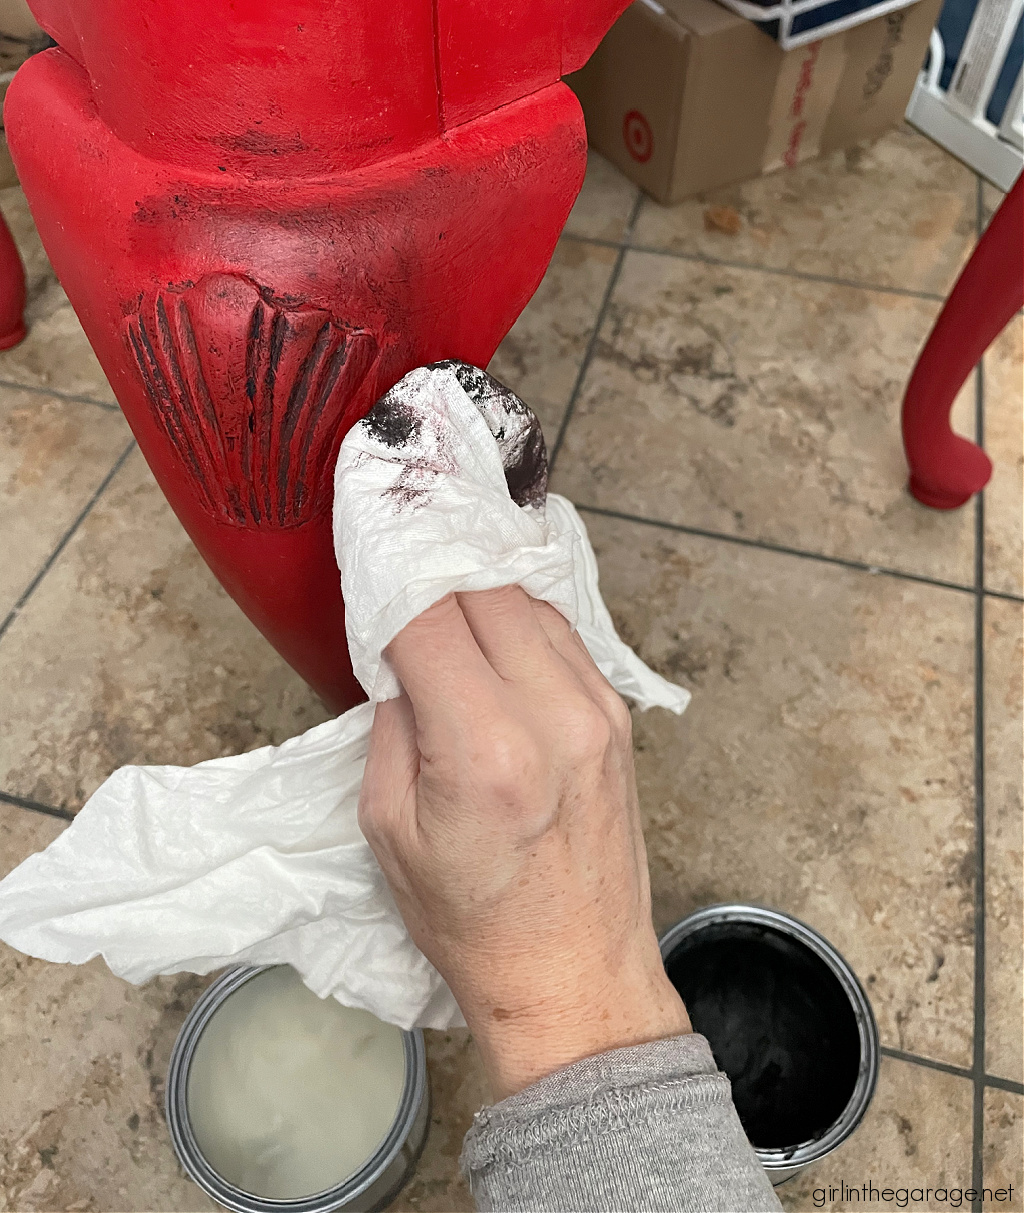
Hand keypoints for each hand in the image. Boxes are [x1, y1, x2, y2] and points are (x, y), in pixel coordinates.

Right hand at [358, 586, 689, 1099]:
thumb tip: (399, 656)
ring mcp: (598, 710)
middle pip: (485, 588)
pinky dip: (520, 620)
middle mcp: (554, 714)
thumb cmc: (473, 923)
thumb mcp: (390, 831)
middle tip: (397, 569)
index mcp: (485, 749)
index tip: (366, 554)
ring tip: (439, 596)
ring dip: (478, 589)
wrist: (575, 975)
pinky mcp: (620, 717)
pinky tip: (491, 633)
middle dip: (432, 570)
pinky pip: (564, 635)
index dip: (389, 575)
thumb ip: (393, 726)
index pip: (427, 617)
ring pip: (529, 601)